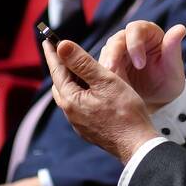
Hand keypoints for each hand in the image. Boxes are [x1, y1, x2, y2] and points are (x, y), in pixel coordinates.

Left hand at [43, 38, 158, 162]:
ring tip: (77, 71)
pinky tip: (91, 93)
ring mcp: (80, 125)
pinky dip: (81, 95)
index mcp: (71, 100)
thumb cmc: (125, 112)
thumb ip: (82, 62)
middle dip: (61, 68)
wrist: (138, 145)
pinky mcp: (90, 131)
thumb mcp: (105, 80)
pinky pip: (79, 108)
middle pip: (61, 85)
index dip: (53, 53)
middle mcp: (71, 114)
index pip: (57, 71)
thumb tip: (62, 46)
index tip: (48, 40)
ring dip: (71, 82)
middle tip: (63, 53)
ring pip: (70, 97)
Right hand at [99, 20, 185, 111]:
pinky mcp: (108, 64)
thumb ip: (173, 48)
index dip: (135, 44)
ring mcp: (116, 51)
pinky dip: (101, 75)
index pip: (136, 30)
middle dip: (114, 55)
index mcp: (147, 32)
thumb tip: (180, 28)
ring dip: (105, 66)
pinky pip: (100, 67)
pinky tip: (104, 87)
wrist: (157, 99)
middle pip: (116, 40)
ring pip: (105, 53)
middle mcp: (129, 38)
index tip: (140, 64)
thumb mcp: (173, 67)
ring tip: (107, 81)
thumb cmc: (168, 79)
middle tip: (113, 70)